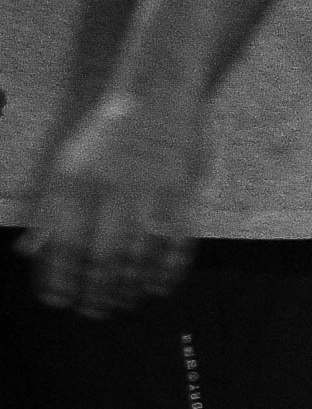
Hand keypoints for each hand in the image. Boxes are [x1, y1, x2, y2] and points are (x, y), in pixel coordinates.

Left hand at [22, 91, 201, 318]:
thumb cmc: (109, 135)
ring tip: (121, 302)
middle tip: (93, 310)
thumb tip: (30, 250)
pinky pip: (176, 245)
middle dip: (96, 290)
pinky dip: (167, 272)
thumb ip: (50, 209)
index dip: (60, 278)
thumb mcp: (66, 163)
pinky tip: (157, 286)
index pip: (65, 242)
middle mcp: (112, 191)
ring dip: (129, 286)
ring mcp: (152, 195)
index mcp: (77, 181)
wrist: (160, 98)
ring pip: (140, 257)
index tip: (58, 301)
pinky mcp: (184, 197)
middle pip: (103, 257)